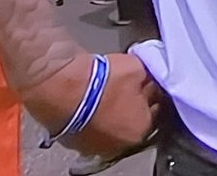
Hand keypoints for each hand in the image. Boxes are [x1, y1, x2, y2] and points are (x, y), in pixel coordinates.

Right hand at [23, 52, 159, 157]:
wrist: (62, 86)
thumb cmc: (104, 80)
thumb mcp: (139, 69)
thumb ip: (150, 78)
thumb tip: (150, 80)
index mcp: (141, 130)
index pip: (154, 109)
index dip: (150, 93)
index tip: (146, 83)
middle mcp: (119, 145)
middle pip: (132, 121)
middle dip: (132, 105)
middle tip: (126, 87)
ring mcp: (94, 147)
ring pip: (111, 126)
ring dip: (112, 113)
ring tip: (106, 92)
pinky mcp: (73, 143)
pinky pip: (91, 128)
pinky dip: (93, 118)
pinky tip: (91, 101)